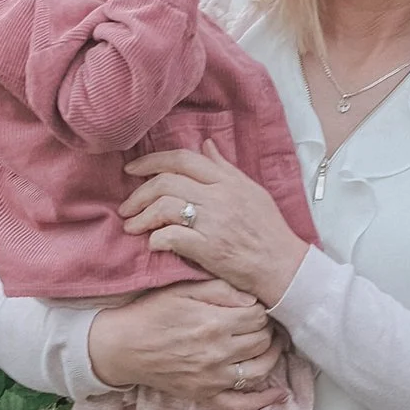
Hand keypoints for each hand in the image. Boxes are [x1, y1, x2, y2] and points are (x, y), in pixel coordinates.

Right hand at [85, 277, 286, 402]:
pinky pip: (240, 405)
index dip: (260, 310)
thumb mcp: (183, 290)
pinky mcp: (204, 394)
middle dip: (267, 330)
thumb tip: (253, 298)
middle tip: (261, 325)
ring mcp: (213, 378)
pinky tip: (278, 394)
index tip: (253, 308)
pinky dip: (261, 402)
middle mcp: (218, 353)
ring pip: (261, 369)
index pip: (258, 316)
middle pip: (263, 341)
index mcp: (214, 323)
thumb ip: (220, 290)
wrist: (121, 347)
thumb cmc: (150, 314)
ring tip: (269, 346)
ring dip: (271, 356)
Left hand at [121, 146, 308, 306]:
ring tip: (132, 227)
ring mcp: (213, 223)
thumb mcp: (251, 190)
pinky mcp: (209, 249)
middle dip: (138, 194)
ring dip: (141, 217)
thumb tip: (206, 145)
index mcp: (227, 181)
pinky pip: (171, 236)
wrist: (282, 264)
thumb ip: (225, 168)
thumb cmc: (268, 229)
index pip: (182, 159)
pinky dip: (156, 239)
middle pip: (166, 182)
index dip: (151, 161)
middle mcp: (219, 197)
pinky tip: (152, 243)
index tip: (133, 170)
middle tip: (127, 207)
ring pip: (164, 207)